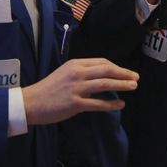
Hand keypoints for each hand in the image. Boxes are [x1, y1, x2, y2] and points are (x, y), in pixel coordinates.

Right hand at [22, 58, 138, 125]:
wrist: (30, 103)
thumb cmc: (48, 89)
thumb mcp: (65, 73)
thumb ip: (82, 72)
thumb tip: (102, 75)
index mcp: (76, 64)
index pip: (102, 62)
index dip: (117, 66)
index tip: (125, 72)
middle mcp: (78, 73)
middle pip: (107, 70)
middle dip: (124, 73)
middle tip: (136, 77)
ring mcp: (76, 88)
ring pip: (105, 84)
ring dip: (122, 85)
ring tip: (133, 87)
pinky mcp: (75, 103)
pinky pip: (98, 103)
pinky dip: (111, 104)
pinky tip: (120, 105)